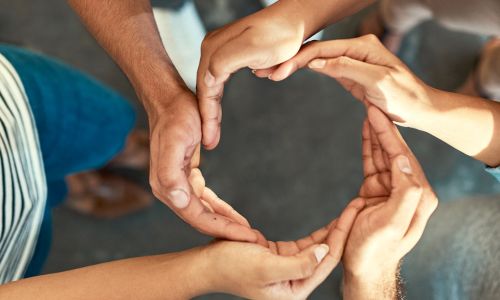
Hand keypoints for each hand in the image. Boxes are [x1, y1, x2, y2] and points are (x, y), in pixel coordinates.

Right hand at [144, 88, 256, 241]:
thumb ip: (170, 172)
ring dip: (225, 224)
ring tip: (248, 234)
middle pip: (202, 219)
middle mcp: (170, 190)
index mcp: (167, 186)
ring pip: (204, 213)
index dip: (223, 229)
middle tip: (254, 242)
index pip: (198, 217)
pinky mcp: (186, 178)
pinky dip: (220, 210)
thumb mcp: (175, 140)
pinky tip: (233, 217)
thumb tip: (176, 199)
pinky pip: (205, 201)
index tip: (247, 237)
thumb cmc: (175, 116)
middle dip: (228, 232)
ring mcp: (178, 185)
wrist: (169, 99)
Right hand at [197, 1, 314, 148]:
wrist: (294, 21)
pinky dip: (217, 100)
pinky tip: (216, 113)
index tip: (209, 139)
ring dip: (211, 111)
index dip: (207, 116)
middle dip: (207, 117)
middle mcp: (211, 49)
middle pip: (205, 89)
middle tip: (209, 142)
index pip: (206, 89)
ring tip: (212, 133)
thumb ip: (224, 62)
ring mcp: (220, 51)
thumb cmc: (278, 36)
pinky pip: (219, 82)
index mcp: (213, 49)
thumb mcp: (252, 48)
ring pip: (211, 87)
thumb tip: (206, 80)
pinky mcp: (231, 54)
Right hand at [200, 198, 363, 299]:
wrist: (206, 265)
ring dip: (333, 229)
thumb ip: (299, 264)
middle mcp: (295, 283)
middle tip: (361, 206)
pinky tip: (333, 221)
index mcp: (294, 292)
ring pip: (318, 248)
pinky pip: (306, 244)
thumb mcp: (266, 267)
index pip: (326, 261)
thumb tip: (325, 252)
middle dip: (344, 230)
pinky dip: (319, 232)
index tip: (356, 212)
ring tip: (352, 209)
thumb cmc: (230, 267)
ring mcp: (289, 269)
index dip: (343, 235)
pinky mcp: (281, 257)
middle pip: (326, 254)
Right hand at [268, 35, 436, 128]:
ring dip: (295, 65)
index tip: (277, 71)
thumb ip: (348, 68)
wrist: (420, 110)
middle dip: (291, 60)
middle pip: (317, 51)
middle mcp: (356, 48)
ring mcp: (353, 60)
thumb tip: (317, 61)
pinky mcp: (351, 73)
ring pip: (318, 58)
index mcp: (363, 46)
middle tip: (265, 72)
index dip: (298, 59)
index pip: (323, 49)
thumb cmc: (404, 97)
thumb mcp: (377, 82)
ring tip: (271, 72)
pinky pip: (325, 67)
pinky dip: (307, 69)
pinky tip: (291, 71)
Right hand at [342, 106, 437, 297]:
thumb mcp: (391, 224)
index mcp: (418, 196)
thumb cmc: (375, 250)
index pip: (404, 157)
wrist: (361, 266)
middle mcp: (408, 189)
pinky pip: (373, 162)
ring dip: (376, 133)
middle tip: (372, 103)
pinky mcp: (376, 190)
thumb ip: (404, 192)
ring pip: (383, 154)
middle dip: (384, 127)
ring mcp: (391, 188)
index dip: (390, 134)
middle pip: (395, 151)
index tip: (379, 112)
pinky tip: (367, 130)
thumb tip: (402, 159)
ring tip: (369, 109)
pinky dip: (369, 145)